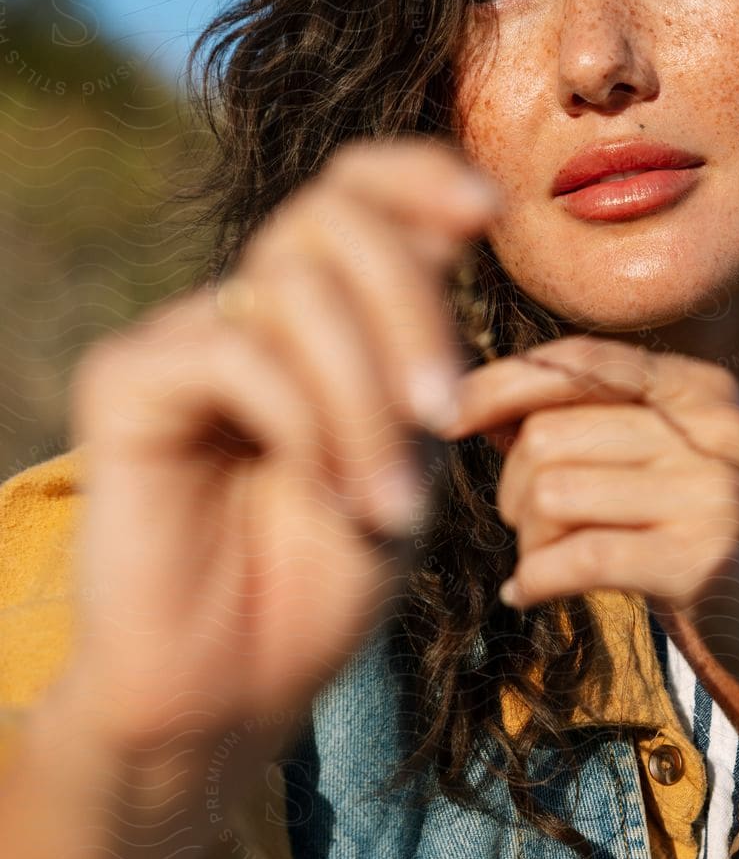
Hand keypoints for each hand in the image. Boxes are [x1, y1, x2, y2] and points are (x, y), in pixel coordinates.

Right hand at [60, 136, 501, 789]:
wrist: (239, 685)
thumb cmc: (327, 578)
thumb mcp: (410, 451)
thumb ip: (425, 346)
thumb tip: (462, 223)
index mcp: (326, 316)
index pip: (359, 188)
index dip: (422, 173)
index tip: (491, 210)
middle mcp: (251, 308)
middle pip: (335, 216)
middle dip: (409, 307)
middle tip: (442, 417)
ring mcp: (186, 337)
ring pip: (293, 288)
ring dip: (364, 401)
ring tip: (388, 506)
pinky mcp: (127, 379)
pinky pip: (235, 351)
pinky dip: (306, 424)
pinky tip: (324, 497)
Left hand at [443, 335, 738, 707]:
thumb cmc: (727, 537)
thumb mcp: (678, 459)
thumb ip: (596, 427)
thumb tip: (480, 406)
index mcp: (695, 389)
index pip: (576, 361)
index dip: (499, 384)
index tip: (448, 420)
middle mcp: (705, 428)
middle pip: (546, 434)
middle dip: (511, 487)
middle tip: (526, 529)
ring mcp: (708, 494)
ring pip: (551, 494)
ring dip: (525, 541)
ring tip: (541, 564)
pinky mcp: (702, 561)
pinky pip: (577, 559)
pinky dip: (533, 581)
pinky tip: (528, 594)